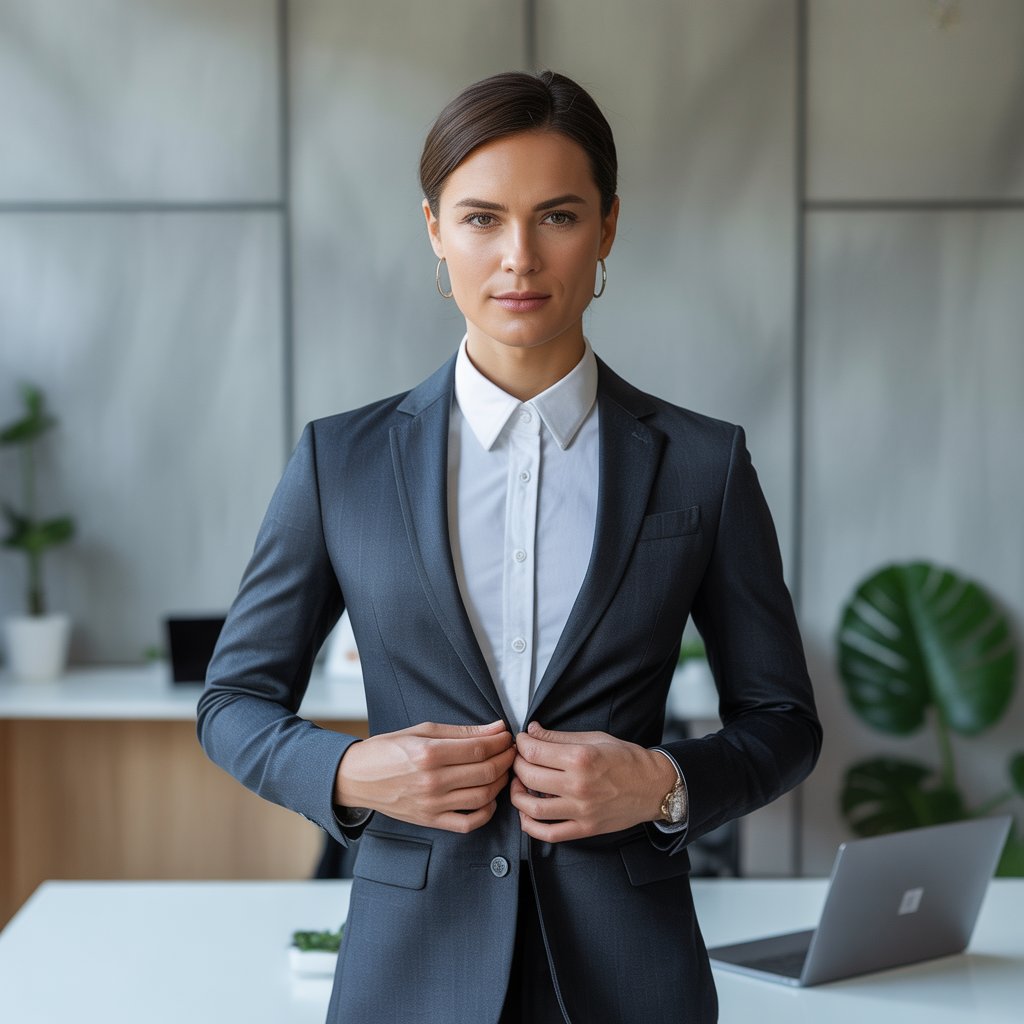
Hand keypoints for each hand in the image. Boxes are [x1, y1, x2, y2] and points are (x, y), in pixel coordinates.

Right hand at [334, 720, 515, 833]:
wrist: (357, 778)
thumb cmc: (388, 749)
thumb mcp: (422, 730)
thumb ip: (462, 732)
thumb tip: (495, 728)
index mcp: (429, 753)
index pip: (479, 749)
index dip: (500, 742)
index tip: (507, 735)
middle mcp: (432, 781)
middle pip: (485, 772)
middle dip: (506, 759)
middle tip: (511, 750)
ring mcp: (432, 804)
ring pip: (482, 796)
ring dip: (501, 782)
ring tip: (502, 769)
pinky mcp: (430, 821)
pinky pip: (468, 823)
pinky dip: (486, 812)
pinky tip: (489, 797)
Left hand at [510, 722, 677, 842]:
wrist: (654, 786)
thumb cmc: (627, 760)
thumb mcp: (594, 739)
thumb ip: (559, 737)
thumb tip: (533, 731)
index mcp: (581, 758)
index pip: (534, 751)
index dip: (521, 744)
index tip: (521, 741)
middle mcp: (579, 785)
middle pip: (528, 776)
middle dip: (516, 764)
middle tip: (519, 759)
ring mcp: (581, 811)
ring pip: (532, 808)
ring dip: (516, 795)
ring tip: (519, 784)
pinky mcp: (585, 829)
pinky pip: (549, 834)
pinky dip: (530, 826)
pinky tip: (527, 813)